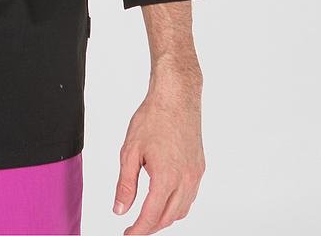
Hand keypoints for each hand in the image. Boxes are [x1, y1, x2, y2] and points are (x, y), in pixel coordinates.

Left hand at [113, 74, 205, 233]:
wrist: (177, 98)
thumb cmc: (153, 118)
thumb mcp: (130, 151)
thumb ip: (125, 183)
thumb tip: (120, 209)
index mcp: (167, 177)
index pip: (152, 215)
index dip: (139, 230)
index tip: (128, 235)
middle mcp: (186, 180)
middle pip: (168, 217)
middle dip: (151, 226)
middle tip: (134, 229)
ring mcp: (196, 175)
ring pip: (182, 210)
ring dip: (165, 218)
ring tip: (148, 217)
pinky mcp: (199, 168)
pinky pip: (190, 196)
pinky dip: (176, 205)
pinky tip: (165, 200)